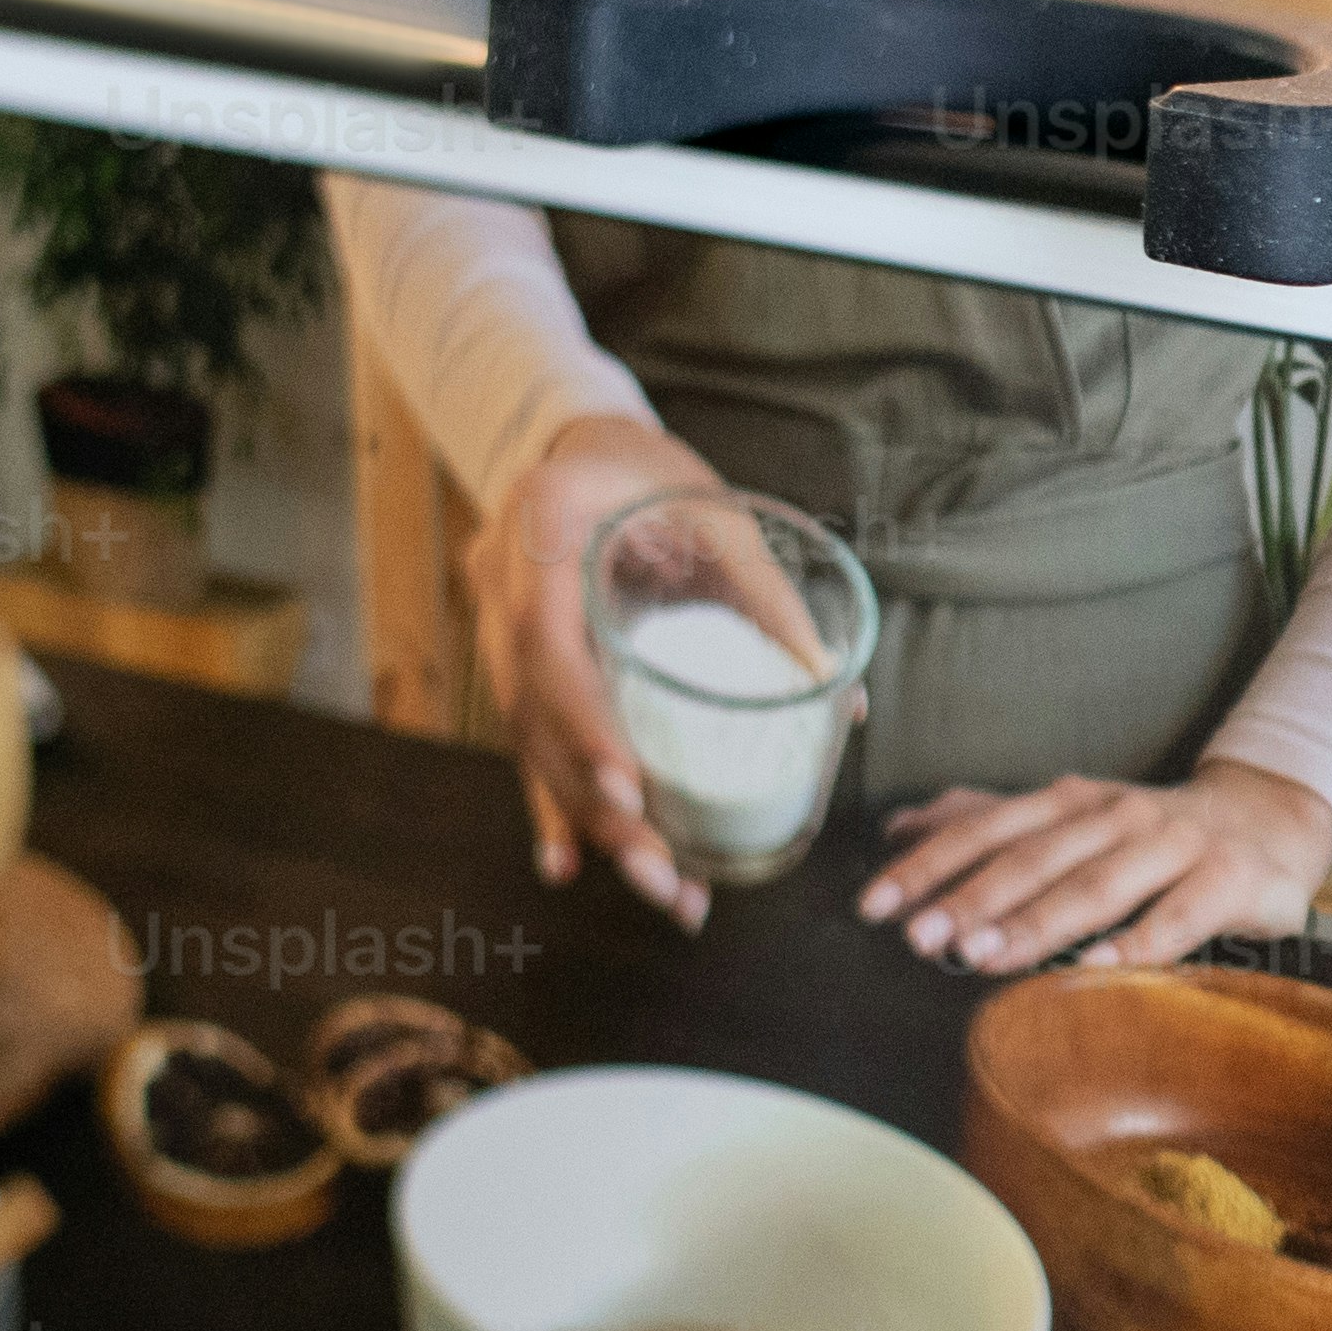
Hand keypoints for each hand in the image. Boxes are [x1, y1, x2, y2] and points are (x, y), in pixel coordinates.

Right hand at [463, 411, 791, 929]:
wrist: (579, 443)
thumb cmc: (657, 472)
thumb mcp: (720, 514)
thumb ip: (770, 596)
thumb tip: (839, 690)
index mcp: (547, 527)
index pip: (548, 641)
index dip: (584, 722)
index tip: (630, 788)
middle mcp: (502, 578)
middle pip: (535, 711)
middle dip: (598, 803)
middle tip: (661, 874)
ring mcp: (492, 619)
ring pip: (528, 737)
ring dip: (588, 821)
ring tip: (658, 887)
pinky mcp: (505, 655)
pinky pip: (522, 735)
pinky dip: (551, 800)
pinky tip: (567, 864)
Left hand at [859, 762, 1331, 977]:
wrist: (1272, 821)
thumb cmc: (1156, 833)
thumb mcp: (1074, 815)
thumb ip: (990, 820)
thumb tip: (898, 825)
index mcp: (1073, 800)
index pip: (987, 830)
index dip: (928, 866)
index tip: (876, 906)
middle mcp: (1119, 816)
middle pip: (1034, 860)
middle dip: (972, 900)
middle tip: (920, 938)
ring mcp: (1176, 846)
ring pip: (1096, 887)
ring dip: (1035, 923)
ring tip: (982, 958)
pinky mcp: (1230, 882)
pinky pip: (1178, 919)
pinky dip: (1138, 943)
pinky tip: (1098, 967)